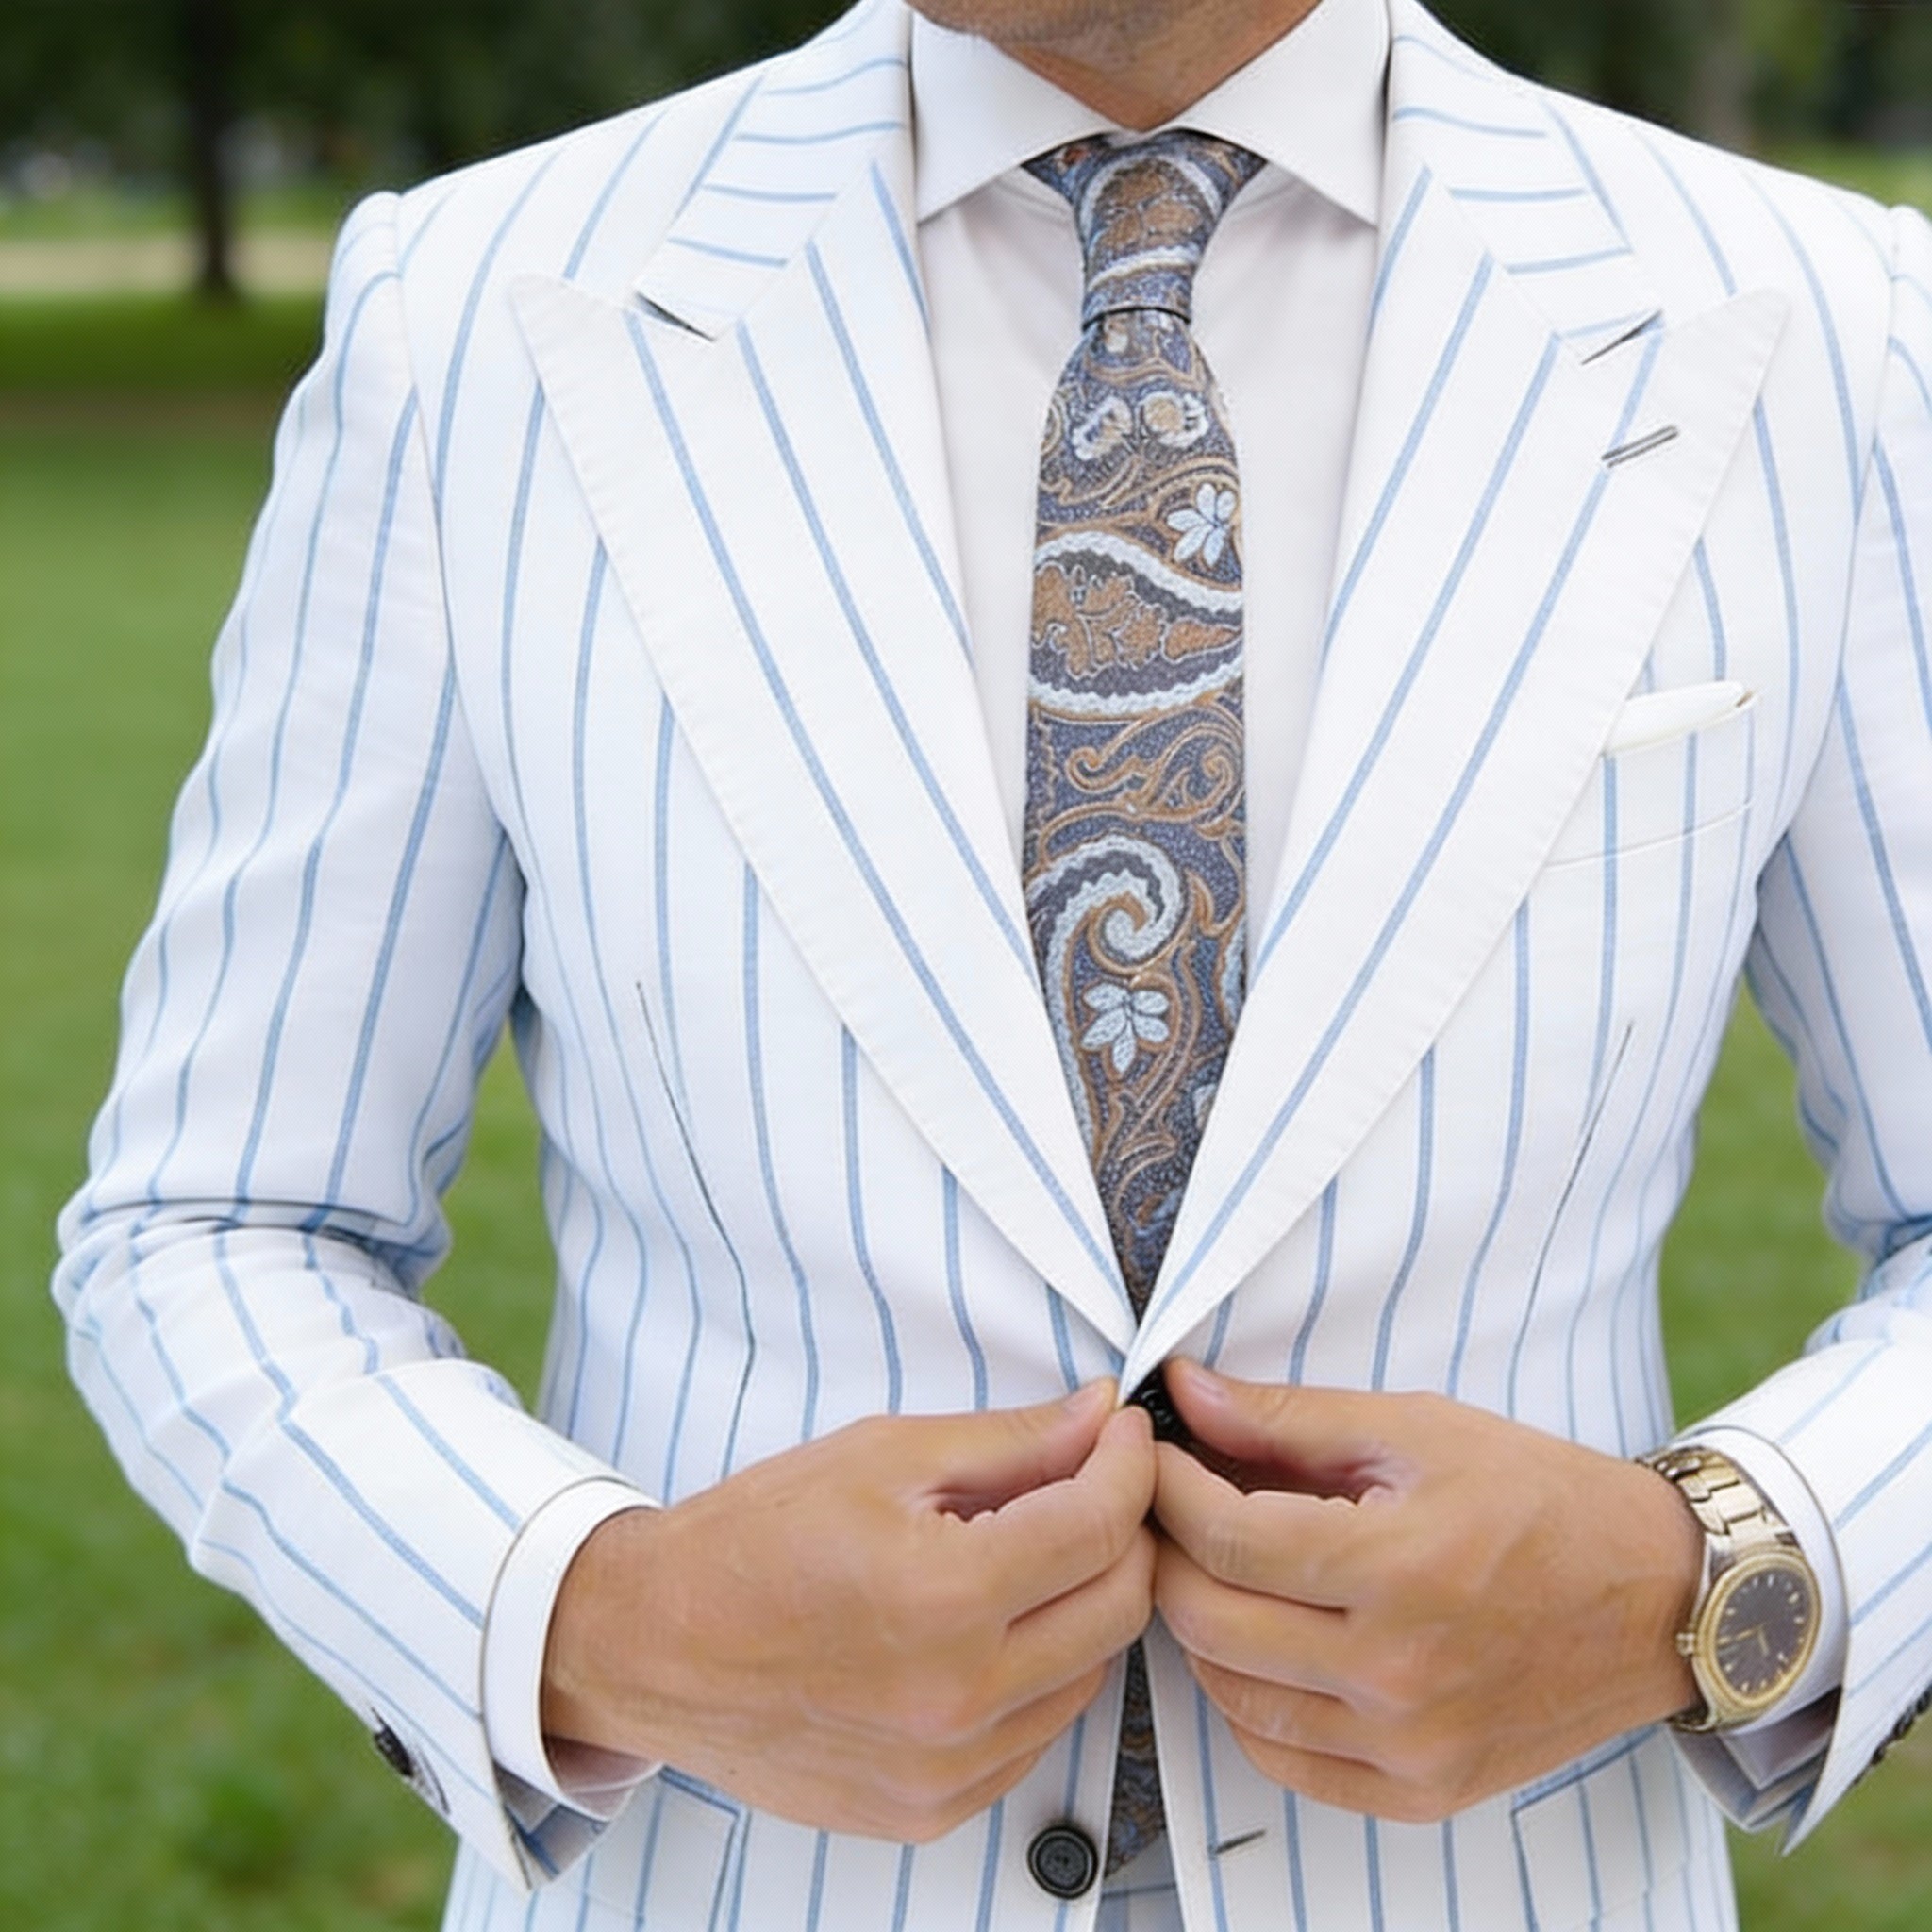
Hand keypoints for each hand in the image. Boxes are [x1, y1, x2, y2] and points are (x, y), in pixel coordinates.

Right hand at [543, 1382, 1156, 1841]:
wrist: (654, 1644)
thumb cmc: (751, 1542)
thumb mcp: (882, 1456)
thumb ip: (1009, 1441)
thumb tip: (1097, 1419)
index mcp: (944, 1596)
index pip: (1100, 1525)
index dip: (1128, 1464)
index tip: (1122, 1434)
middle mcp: (957, 1697)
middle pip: (1119, 1607)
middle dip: (1124, 1531)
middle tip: (1092, 1484)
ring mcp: (947, 1768)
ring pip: (1090, 1675)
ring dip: (1085, 1604)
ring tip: (1030, 1554)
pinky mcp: (932, 1809)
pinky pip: (1037, 1736)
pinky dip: (1039, 1675)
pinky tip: (992, 1628)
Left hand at [1151, 1360, 1701, 1822]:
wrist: (1657, 1596)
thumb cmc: (1539, 1498)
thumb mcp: (1417, 1428)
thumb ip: (1289, 1417)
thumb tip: (1185, 1391)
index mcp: (1401, 1569)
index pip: (1227, 1539)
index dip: (1168, 1489)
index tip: (1152, 1454)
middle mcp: (1400, 1673)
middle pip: (1211, 1621)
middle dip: (1167, 1552)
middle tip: (1167, 1507)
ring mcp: (1410, 1745)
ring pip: (1233, 1697)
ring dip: (1199, 1627)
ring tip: (1211, 1568)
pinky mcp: (1423, 1791)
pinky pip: (1285, 1760)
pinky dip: (1248, 1703)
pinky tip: (1259, 1645)